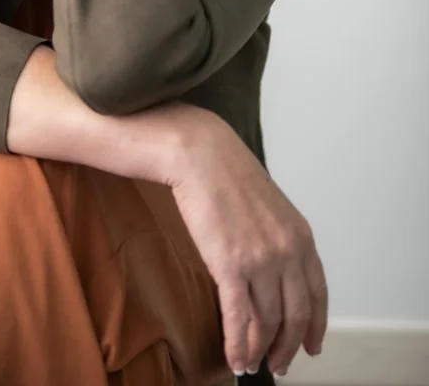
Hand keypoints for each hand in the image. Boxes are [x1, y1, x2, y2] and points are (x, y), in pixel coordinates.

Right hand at [168, 105, 327, 376]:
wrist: (200, 154)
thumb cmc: (227, 174)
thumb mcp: (269, 206)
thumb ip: (278, 238)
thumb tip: (273, 270)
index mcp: (301, 236)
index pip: (318, 294)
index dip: (315, 325)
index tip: (311, 346)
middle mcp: (287, 251)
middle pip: (294, 315)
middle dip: (287, 346)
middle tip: (278, 364)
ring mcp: (260, 260)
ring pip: (266, 321)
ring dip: (258, 350)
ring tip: (250, 364)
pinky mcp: (230, 265)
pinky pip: (238, 317)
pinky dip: (237, 344)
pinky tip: (235, 358)